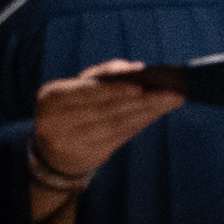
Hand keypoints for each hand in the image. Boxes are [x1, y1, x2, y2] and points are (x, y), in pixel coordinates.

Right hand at [27, 62, 177, 195]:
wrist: (55, 147)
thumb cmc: (72, 105)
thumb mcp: (78, 85)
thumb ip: (104, 73)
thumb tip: (136, 68)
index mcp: (51, 97)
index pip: (86, 92)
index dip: (113, 90)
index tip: (140, 87)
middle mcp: (55, 121)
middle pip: (106, 110)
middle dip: (141, 101)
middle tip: (172, 93)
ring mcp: (71, 141)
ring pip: (116, 125)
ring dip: (147, 112)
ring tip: (171, 101)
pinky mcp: (88, 155)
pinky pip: (120, 138)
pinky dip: (140, 124)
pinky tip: (157, 113)